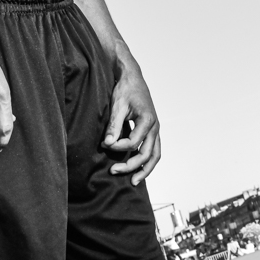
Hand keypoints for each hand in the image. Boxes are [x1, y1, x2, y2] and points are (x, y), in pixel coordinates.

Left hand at [103, 52, 160, 184]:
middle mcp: (155, 126)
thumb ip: (114, 125)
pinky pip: (153, 150)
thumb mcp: (117, 105)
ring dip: (144, 170)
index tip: (104, 145)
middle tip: (113, 171)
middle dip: (130, 165)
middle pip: (147, 154)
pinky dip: (146, 162)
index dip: (117, 147)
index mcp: (148, 119)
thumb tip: (108, 143)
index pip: (133, 143)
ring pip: (155, 155)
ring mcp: (155, 129)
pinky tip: (137, 169)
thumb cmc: (125, 89)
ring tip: (133, 182)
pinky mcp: (152, 130)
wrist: (132, 77)